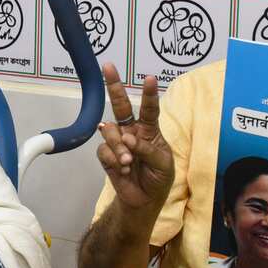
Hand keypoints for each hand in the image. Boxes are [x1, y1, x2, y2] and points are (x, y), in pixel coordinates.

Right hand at [95, 63, 173, 212]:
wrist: (144, 200)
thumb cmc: (159, 177)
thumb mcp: (163, 164)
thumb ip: (147, 149)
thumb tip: (127, 139)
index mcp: (150, 130)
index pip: (149, 108)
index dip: (149, 93)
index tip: (149, 78)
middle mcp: (132, 131)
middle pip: (121, 105)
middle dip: (114, 86)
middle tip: (108, 67)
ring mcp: (118, 142)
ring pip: (110, 132)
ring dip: (119, 146)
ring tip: (128, 162)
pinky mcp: (107, 156)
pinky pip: (104, 150)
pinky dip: (114, 160)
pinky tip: (123, 169)